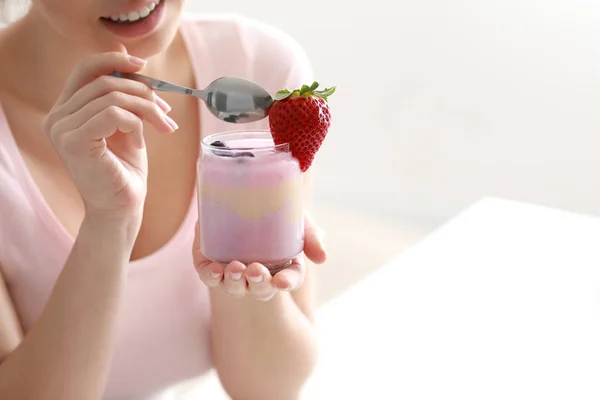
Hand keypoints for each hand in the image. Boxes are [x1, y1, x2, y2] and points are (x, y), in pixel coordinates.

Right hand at [42, 52, 176, 217]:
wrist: (121, 207)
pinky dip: (136, 124)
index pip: (85, 69)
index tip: (144, 66)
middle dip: (143, 91)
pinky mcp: (74, 141)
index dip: (115, 60)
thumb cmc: (124, 169)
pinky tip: (140, 144)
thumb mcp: (126, 125)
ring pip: (113, 97)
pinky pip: (114, 114)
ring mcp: (62, 129)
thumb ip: (123, 96)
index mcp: (66, 110)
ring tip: (164, 126)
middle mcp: (57, 117)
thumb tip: (130, 58)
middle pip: (105, 81)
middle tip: (166, 109)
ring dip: (147, 109)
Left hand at [193, 214, 326, 300]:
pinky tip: (213, 269)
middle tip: (255, 271)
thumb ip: (312, 236)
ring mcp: (233, 270)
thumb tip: (322, 258)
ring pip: (234, 286)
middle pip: (260, 288)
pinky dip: (211, 276)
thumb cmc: (277, 209)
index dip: (286, 282)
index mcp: (283, 266)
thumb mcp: (299, 220)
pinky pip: (209, 276)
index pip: (288, 280)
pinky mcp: (211, 262)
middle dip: (258, 283)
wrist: (245, 189)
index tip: (280, 282)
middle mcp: (258, 273)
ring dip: (234, 282)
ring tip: (235, 269)